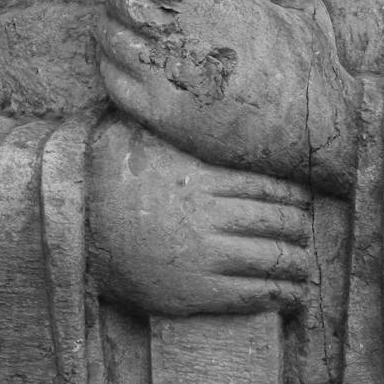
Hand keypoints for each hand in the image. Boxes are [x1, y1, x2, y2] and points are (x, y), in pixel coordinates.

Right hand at [86, 117, 312, 317]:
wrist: (77, 235)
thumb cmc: (106, 183)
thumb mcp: (133, 139)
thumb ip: (164, 120)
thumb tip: (178, 88)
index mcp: (200, 177)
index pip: (267, 186)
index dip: (293, 195)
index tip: (303, 200)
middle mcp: (208, 215)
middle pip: (276, 221)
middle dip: (300, 229)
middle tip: (307, 232)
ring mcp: (205, 255)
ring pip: (272, 258)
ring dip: (297, 265)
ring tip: (304, 268)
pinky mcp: (199, 292)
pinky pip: (254, 293)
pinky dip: (282, 295)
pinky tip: (292, 295)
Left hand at [98, 0, 359, 192]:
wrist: (314, 133)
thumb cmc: (309, 69)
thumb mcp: (303, 9)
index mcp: (208, 4)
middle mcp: (181, 36)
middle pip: (120, 2)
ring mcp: (166, 78)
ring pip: (111, 40)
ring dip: (106, 27)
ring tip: (112, 24)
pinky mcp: (161, 116)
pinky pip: (113, 83)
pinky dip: (106, 66)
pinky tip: (113, 60)